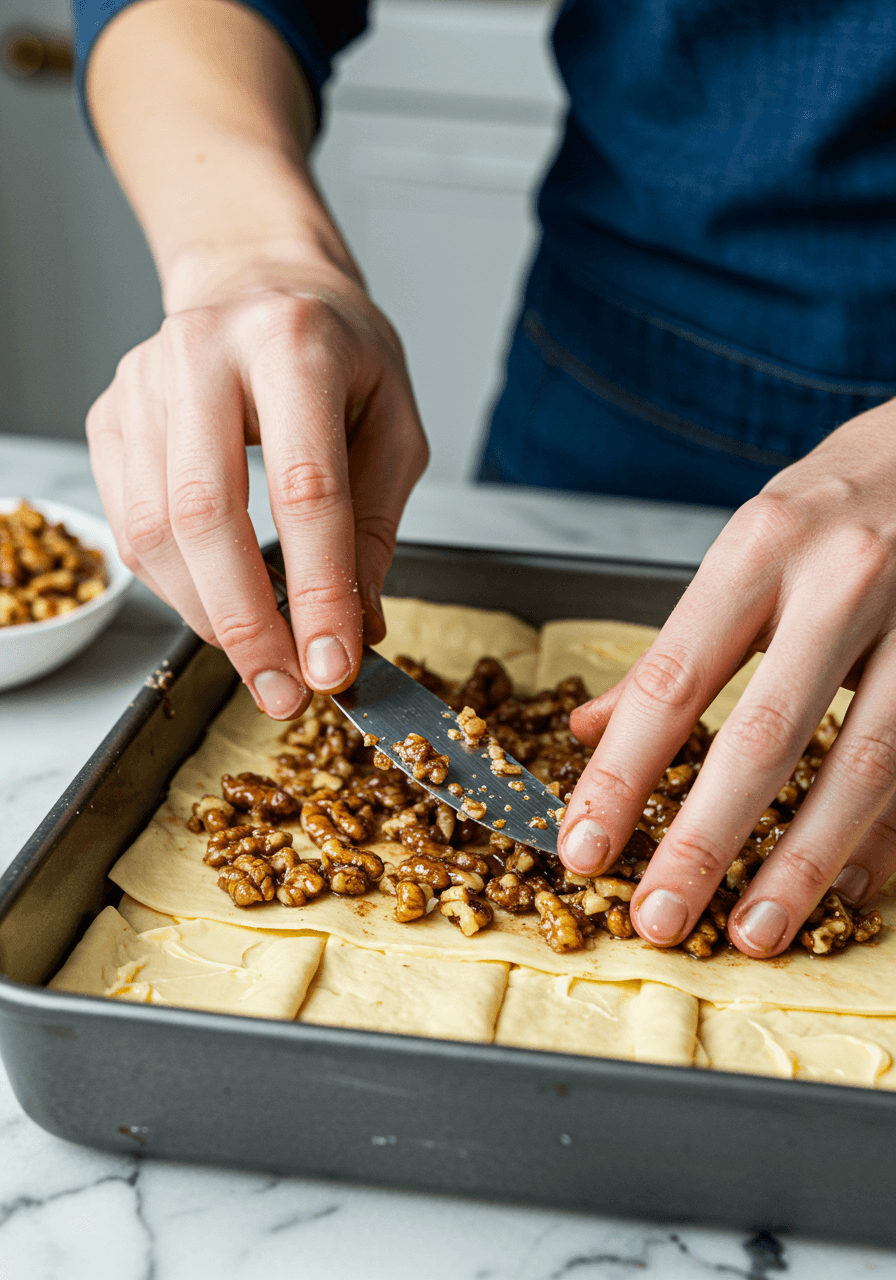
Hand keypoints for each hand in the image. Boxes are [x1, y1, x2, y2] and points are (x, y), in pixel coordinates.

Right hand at [87, 255, 426, 716]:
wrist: (259, 284)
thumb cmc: (337, 353)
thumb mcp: (392, 425)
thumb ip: (376, 525)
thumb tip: (357, 624)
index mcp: (293, 345)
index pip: (305, 488)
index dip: (316, 590)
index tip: (332, 665)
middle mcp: (204, 355)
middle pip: (206, 515)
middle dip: (246, 623)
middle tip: (283, 690)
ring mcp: (142, 384)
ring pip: (155, 531)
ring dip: (208, 616)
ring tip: (260, 658)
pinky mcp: (109, 417)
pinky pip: (129, 527)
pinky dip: (174, 587)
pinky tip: (218, 603)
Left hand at [558, 400, 895, 956]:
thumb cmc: (842, 495)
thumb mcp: (750, 542)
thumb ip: (676, 644)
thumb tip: (594, 726)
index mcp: (762, 546)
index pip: (673, 680)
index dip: (622, 773)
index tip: (584, 843)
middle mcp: (841, 580)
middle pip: (764, 736)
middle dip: (705, 840)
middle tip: (658, 915)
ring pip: (860, 765)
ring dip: (803, 861)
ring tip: (755, 929)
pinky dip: (881, 836)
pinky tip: (847, 888)